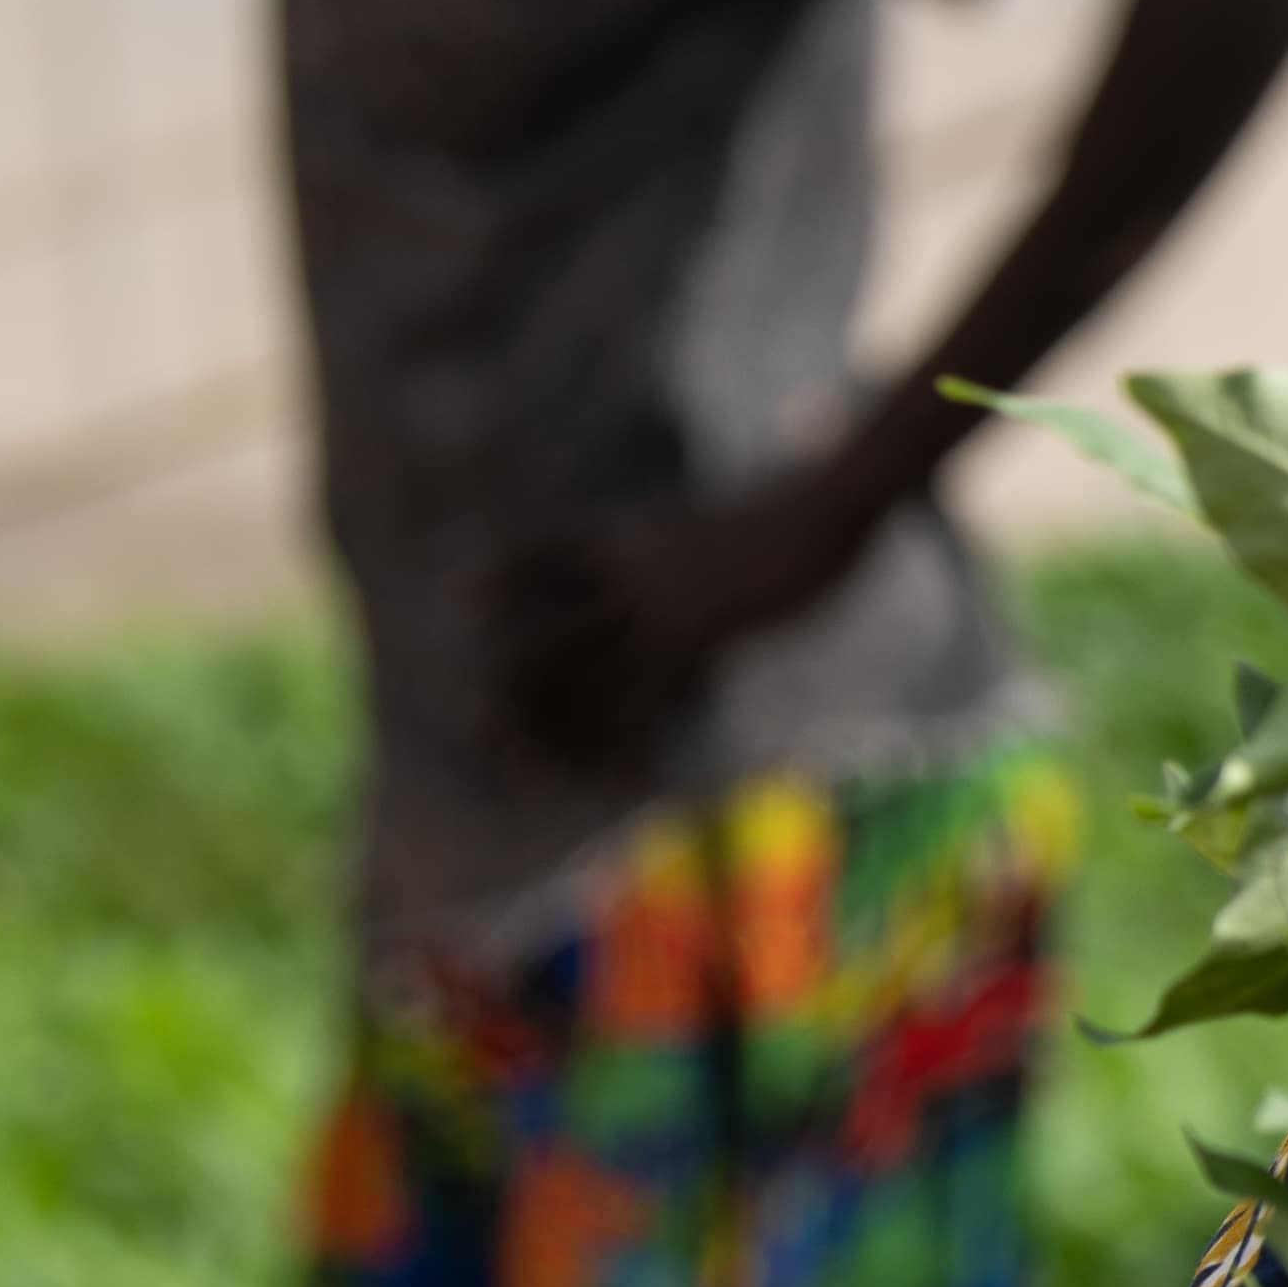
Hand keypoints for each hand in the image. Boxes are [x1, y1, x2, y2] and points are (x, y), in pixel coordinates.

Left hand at [483, 454, 892, 768]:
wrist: (826, 503)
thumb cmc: (789, 512)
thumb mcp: (717, 524)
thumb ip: (684, 543)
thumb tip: (676, 544)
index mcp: (627, 534)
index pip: (540, 552)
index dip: (499, 578)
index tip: (461, 600)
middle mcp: (625, 567)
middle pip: (544, 626)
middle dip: (509, 685)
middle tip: (479, 731)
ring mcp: (654, 599)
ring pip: (580, 671)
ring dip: (552, 729)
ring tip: (530, 776)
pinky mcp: (693, 630)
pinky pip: (645, 696)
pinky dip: (628, 743)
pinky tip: (627, 782)